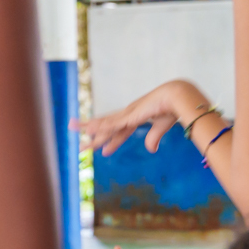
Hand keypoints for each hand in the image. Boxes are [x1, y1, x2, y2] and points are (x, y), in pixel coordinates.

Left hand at [73, 81, 206, 155]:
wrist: (177, 97)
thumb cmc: (173, 109)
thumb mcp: (161, 127)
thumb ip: (154, 138)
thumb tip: (151, 150)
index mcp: (136, 117)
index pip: (120, 132)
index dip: (112, 142)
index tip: (104, 151)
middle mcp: (127, 116)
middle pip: (107, 129)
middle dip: (93, 138)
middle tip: (80, 146)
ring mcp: (126, 115)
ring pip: (104, 125)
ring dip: (88, 128)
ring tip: (71, 128)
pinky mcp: (129, 116)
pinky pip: (112, 124)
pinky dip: (100, 127)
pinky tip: (88, 130)